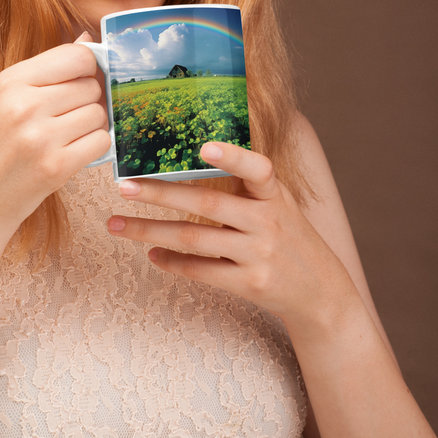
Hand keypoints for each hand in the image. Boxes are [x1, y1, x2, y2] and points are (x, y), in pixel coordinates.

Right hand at [0, 36, 110, 240]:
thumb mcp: (1, 99)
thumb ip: (45, 70)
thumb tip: (89, 39)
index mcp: (9, 82)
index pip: (77, 56)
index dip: (88, 68)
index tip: (81, 81)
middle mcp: (25, 105)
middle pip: (91, 86)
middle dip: (87, 100)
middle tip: (67, 117)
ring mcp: (41, 137)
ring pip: (99, 113)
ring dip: (91, 125)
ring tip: (66, 136)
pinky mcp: (56, 167)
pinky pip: (101, 142)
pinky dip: (94, 147)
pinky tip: (73, 152)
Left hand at [108, 142, 356, 329]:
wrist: (321, 292)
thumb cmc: (289, 236)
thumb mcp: (279, 203)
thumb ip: (248, 182)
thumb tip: (200, 149)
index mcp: (274, 195)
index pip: (258, 169)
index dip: (232, 156)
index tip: (202, 145)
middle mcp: (268, 222)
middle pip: (207, 203)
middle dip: (160, 193)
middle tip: (123, 186)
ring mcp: (259, 255)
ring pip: (193, 238)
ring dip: (149, 230)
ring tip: (115, 224)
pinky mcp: (250, 285)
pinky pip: (200, 271)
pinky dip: (171, 261)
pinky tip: (150, 252)